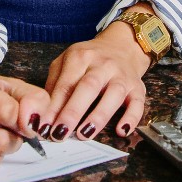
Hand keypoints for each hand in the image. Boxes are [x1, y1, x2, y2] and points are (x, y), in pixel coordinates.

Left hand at [40, 21, 147, 141]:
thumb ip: (55, 83)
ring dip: (99, 116)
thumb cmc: (90, 60)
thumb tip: (45, 113)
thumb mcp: (67, 62)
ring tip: (84, 134)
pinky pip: (137, 103)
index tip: (44, 126)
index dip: (54, 107)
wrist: (121, 46)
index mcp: (81, 57)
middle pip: (88, 87)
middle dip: (73, 112)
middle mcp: (103, 65)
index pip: (65, 84)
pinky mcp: (138, 87)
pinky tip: (121, 130)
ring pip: (113, 94)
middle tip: (60, 133)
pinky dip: (131, 118)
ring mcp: (122, 76)